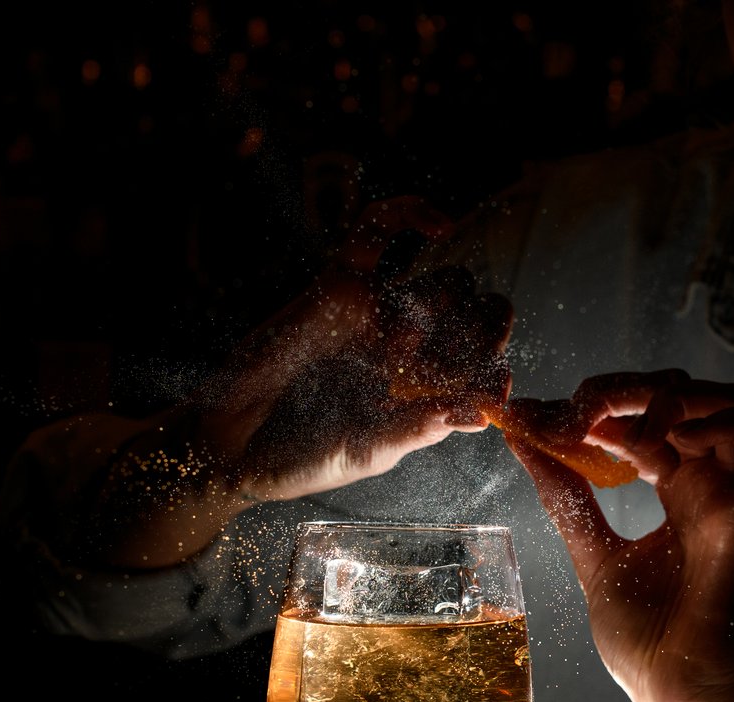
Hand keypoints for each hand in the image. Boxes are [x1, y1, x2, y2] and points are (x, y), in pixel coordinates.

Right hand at [209, 196, 512, 503]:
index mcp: (420, 392)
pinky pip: (375, 231)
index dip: (493, 372)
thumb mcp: (367, 450)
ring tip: (419, 337)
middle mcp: (406, 349)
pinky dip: (407, 213)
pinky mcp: (337, 284)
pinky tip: (439, 224)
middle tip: (473, 354)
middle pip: (472, 315)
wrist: (235, 448)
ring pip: (443, 280)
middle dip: (487, 328)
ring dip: (454, 296)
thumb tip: (477, 416)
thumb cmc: (299, 457)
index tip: (497, 390)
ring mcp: (375, 313)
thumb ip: (417, 430)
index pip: (477, 367)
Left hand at [503, 369, 733, 701]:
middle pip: (698, 396)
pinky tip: (673, 448)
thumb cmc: (645, 644)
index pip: (660, 415)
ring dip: (683, 402)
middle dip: (641, 389)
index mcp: (679, 493)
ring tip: (629, 436)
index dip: (611, 403)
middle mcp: (711, 489)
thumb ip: (568, 498)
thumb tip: (525, 444)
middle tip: (587, 415)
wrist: (674, 696)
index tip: (554, 420)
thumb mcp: (593, 556)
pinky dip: (729, 429)